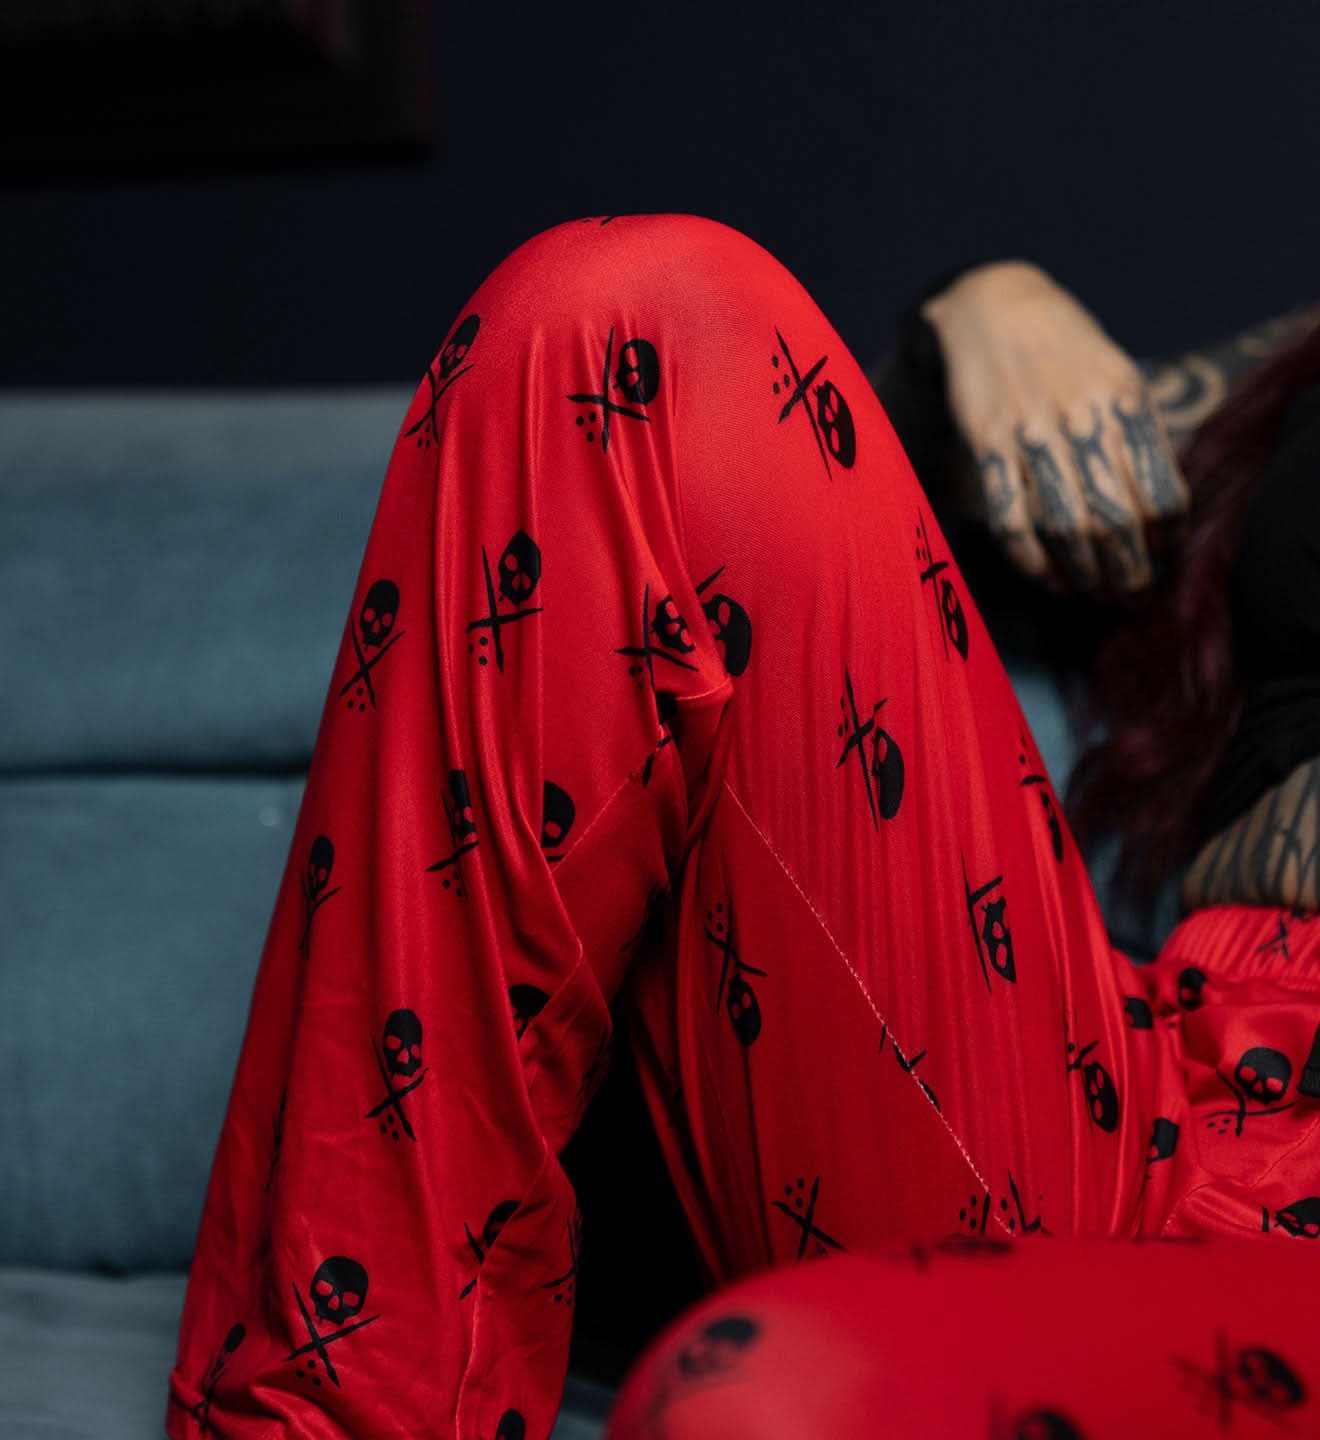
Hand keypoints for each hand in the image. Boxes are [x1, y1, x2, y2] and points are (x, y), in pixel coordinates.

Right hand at [923, 261, 1187, 592]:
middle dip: (1126, 568)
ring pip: (1065, 524)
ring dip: (1082, 571)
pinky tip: (1045, 576)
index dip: (1166, 536)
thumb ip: (1136, 432)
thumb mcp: (1115, 374)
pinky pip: (1010, 516)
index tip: (1163, 555)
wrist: (993, 307)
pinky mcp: (986, 443)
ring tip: (1091, 592)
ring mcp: (1030, 431)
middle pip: (1115, 516)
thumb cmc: (1064, 349)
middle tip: (1128, 591)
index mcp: (1124, 397)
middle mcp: (1081, 415)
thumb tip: (1158, 509)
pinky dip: (1030, 558)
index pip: (1160, 487)